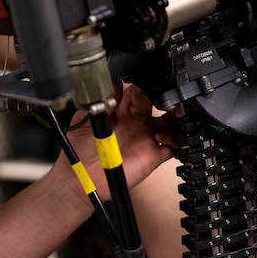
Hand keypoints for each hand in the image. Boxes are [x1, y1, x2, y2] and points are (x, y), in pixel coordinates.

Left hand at [63, 82, 173, 201]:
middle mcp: (136, 122)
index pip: (138, 91)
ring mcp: (146, 137)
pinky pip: (173, 146)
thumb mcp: (87, 116)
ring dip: (173, 118)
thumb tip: (113, 81)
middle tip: (156, 101)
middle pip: (157, 102)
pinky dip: (176, 140)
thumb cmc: (80, 148)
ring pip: (170, 122)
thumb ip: (102, 99)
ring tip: (160, 122)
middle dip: (160, 99)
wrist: (82, 176)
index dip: (143, 86)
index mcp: (121, 110)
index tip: (142, 86)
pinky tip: (163, 138)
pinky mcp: (153, 155)